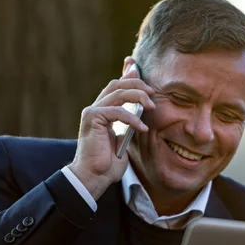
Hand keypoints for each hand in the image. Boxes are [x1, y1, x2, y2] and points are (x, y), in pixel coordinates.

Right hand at [68, 66, 154, 199]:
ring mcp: (92, 111)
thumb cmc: (108, 163)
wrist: (94, 177)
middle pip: (118, 84)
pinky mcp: (92, 118)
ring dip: (138, 96)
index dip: (126, 73)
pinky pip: (116, 111)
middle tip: (153, 92)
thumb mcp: (124, 139)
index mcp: (103, 111)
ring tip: (151, 107)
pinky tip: (142, 128)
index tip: (137, 67)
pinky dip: (132, 118)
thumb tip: (140, 111)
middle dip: (137, 83)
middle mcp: (96, 108)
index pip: (116, 86)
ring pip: (118, 93)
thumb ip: (129, 124)